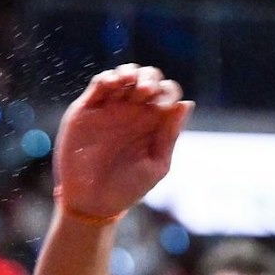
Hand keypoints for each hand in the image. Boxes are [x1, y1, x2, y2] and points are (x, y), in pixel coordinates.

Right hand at [52, 64, 191, 222]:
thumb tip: (186, 104)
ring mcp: (110, 109)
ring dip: (130, 72)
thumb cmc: (127, 189)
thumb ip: (169, 135)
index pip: (167, 93)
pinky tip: (114, 84)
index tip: (162, 107)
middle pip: (147, 78)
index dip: (167, 92)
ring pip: (123, 75)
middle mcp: (133, 112)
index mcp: (153, 123)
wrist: (92, 202)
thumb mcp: (156, 165)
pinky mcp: (87, 110)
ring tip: (131, 82)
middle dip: (150, 78)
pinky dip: (107, 78)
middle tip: (146, 93)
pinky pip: (99, 84)